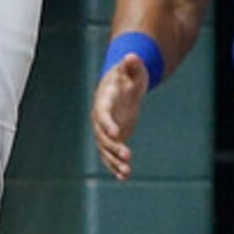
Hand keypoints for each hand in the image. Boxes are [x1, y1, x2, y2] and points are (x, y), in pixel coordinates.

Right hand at [91, 48, 151, 180]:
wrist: (121, 85)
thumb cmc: (127, 76)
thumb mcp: (132, 70)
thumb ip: (132, 65)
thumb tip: (132, 56)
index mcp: (104, 101)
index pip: (103, 114)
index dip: (108, 123)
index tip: (116, 133)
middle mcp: (101, 118)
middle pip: (103, 136)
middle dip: (114, 147)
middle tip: (128, 157)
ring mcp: (105, 130)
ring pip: (106, 149)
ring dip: (115, 161)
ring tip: (127, 172)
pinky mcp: (112, 139)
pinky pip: (111, 155)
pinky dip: (116, 166)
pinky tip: (124, 178)